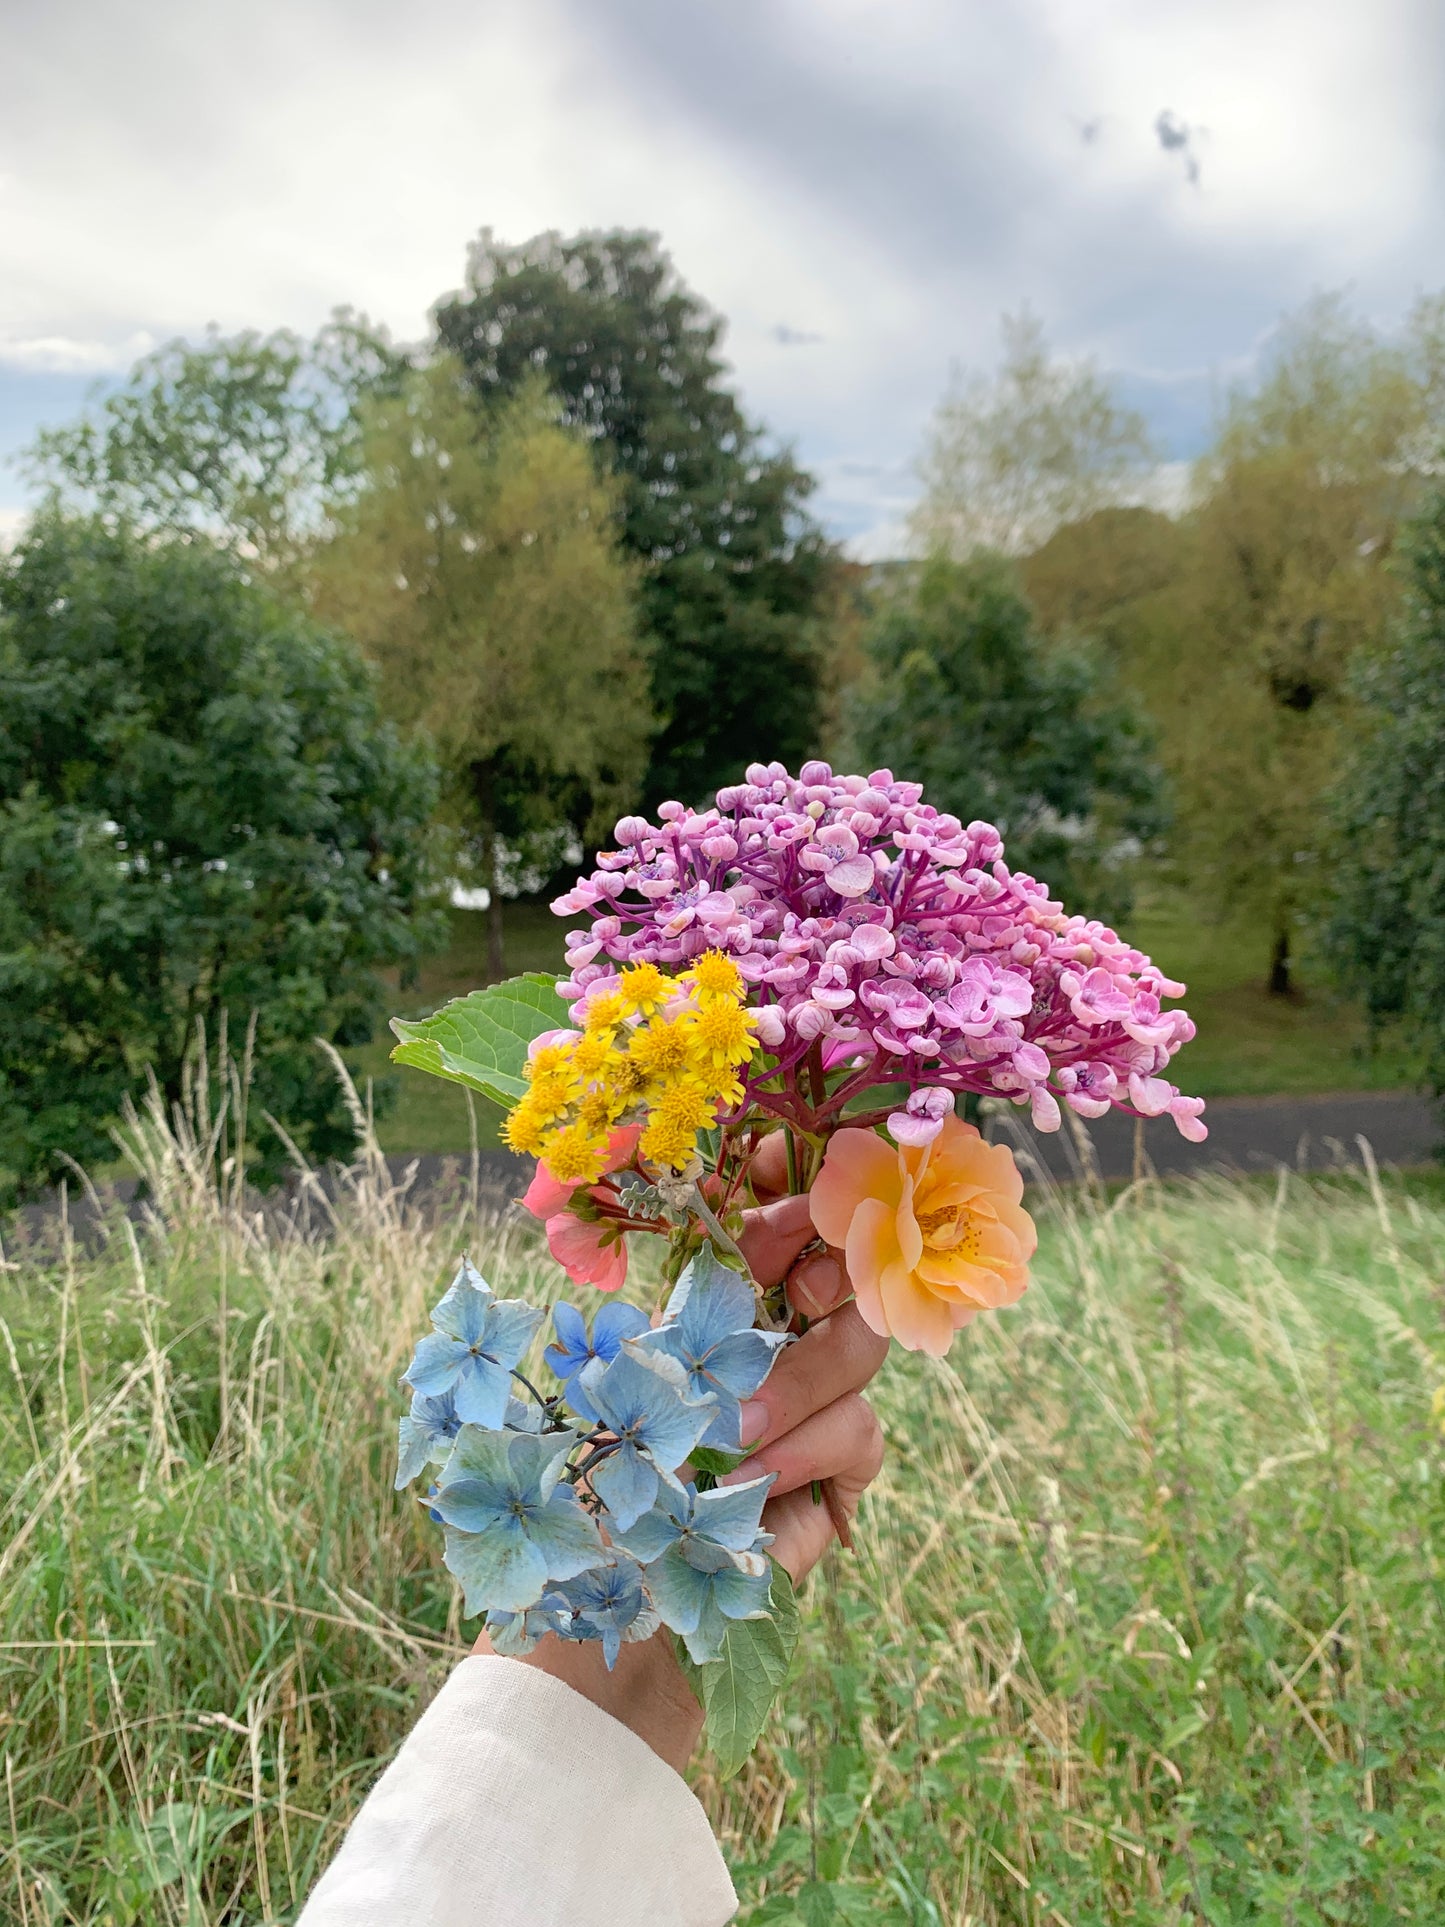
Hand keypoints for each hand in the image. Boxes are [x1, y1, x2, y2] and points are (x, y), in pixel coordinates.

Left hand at [488, 1134, 889, 1770]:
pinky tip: (748, 1482)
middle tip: (782, 1264)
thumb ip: (602, 1303)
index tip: (755, 1165)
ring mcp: (808, 1402)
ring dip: (799, 1371)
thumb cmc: (569, 1506)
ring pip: (860, 1342)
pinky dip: (807, 1450)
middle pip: (841, 1254)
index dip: (780, 1170)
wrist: (597, 1637)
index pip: (766, 1200)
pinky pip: (859, 1432)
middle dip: (820, 1246)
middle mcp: (763, 1334)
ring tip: (731, 1427)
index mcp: (698, 1291)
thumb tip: (600, 1201)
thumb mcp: (570, 1389)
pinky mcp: (835, 1476)